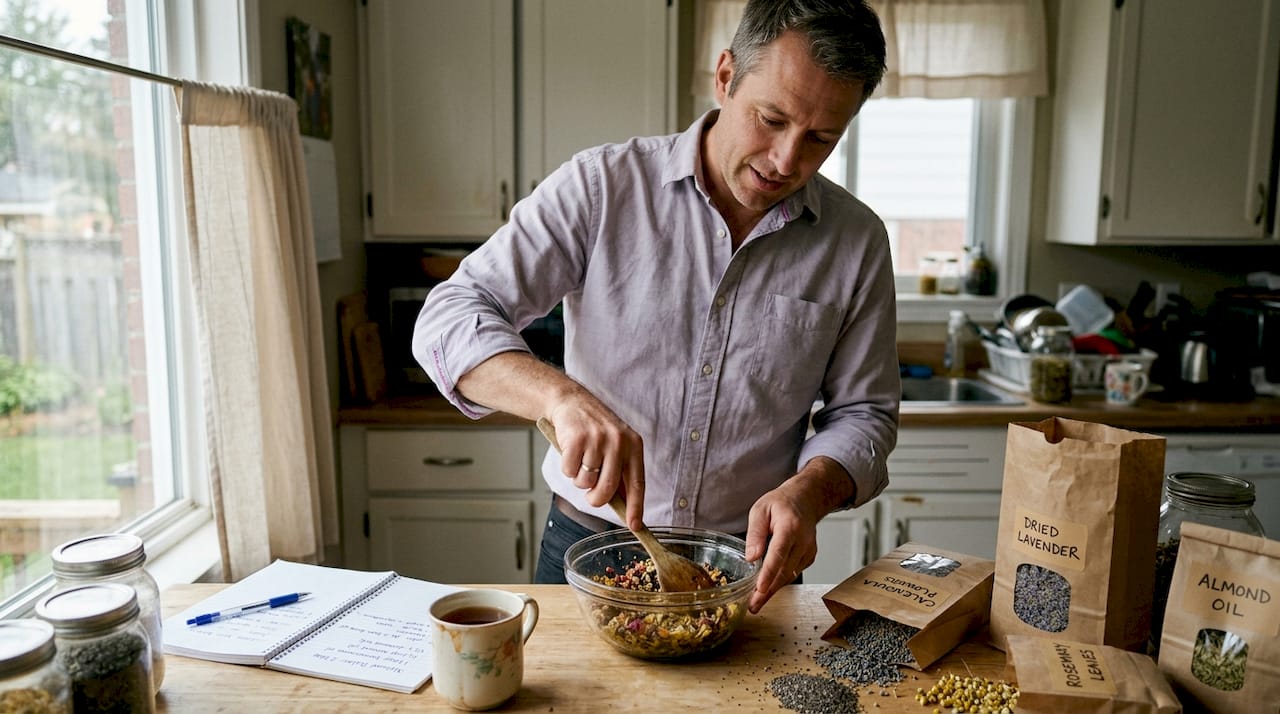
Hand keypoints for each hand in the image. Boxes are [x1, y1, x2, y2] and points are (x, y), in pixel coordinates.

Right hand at [544, 400, 645, 527]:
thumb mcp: (616, 445)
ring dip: (579, 480)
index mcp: (633, 445)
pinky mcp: (576, 439)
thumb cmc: (595, 429)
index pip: (637, 483)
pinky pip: (569, 471)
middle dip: (596, 499)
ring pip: (586, 482)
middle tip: (591, 495)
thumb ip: (621, 472)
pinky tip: (570, 453)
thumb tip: (626, 507)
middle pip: (607, 488)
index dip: (636, 507)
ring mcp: (597, 439)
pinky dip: (567, 468)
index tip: (635, 526)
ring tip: (580, 461)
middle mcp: (618, 442)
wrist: (571, 401)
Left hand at [743, 457, 853, 612]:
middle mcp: (803, 541)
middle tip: (753, 605)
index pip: (778, 554)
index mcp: (790, 527)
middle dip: (768, 590)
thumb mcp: (760, 510)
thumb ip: (755, 533)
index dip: (769, 574)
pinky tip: (768, 589)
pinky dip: (781, 581)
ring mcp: (808, 550)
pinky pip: (794, 572)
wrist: (806, 500)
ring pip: (790, 575)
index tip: (759, 589)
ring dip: (773, 590)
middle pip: (784, 570)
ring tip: (757, 602)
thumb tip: (751, 556)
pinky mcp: (810, 557)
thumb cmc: (781, 504)